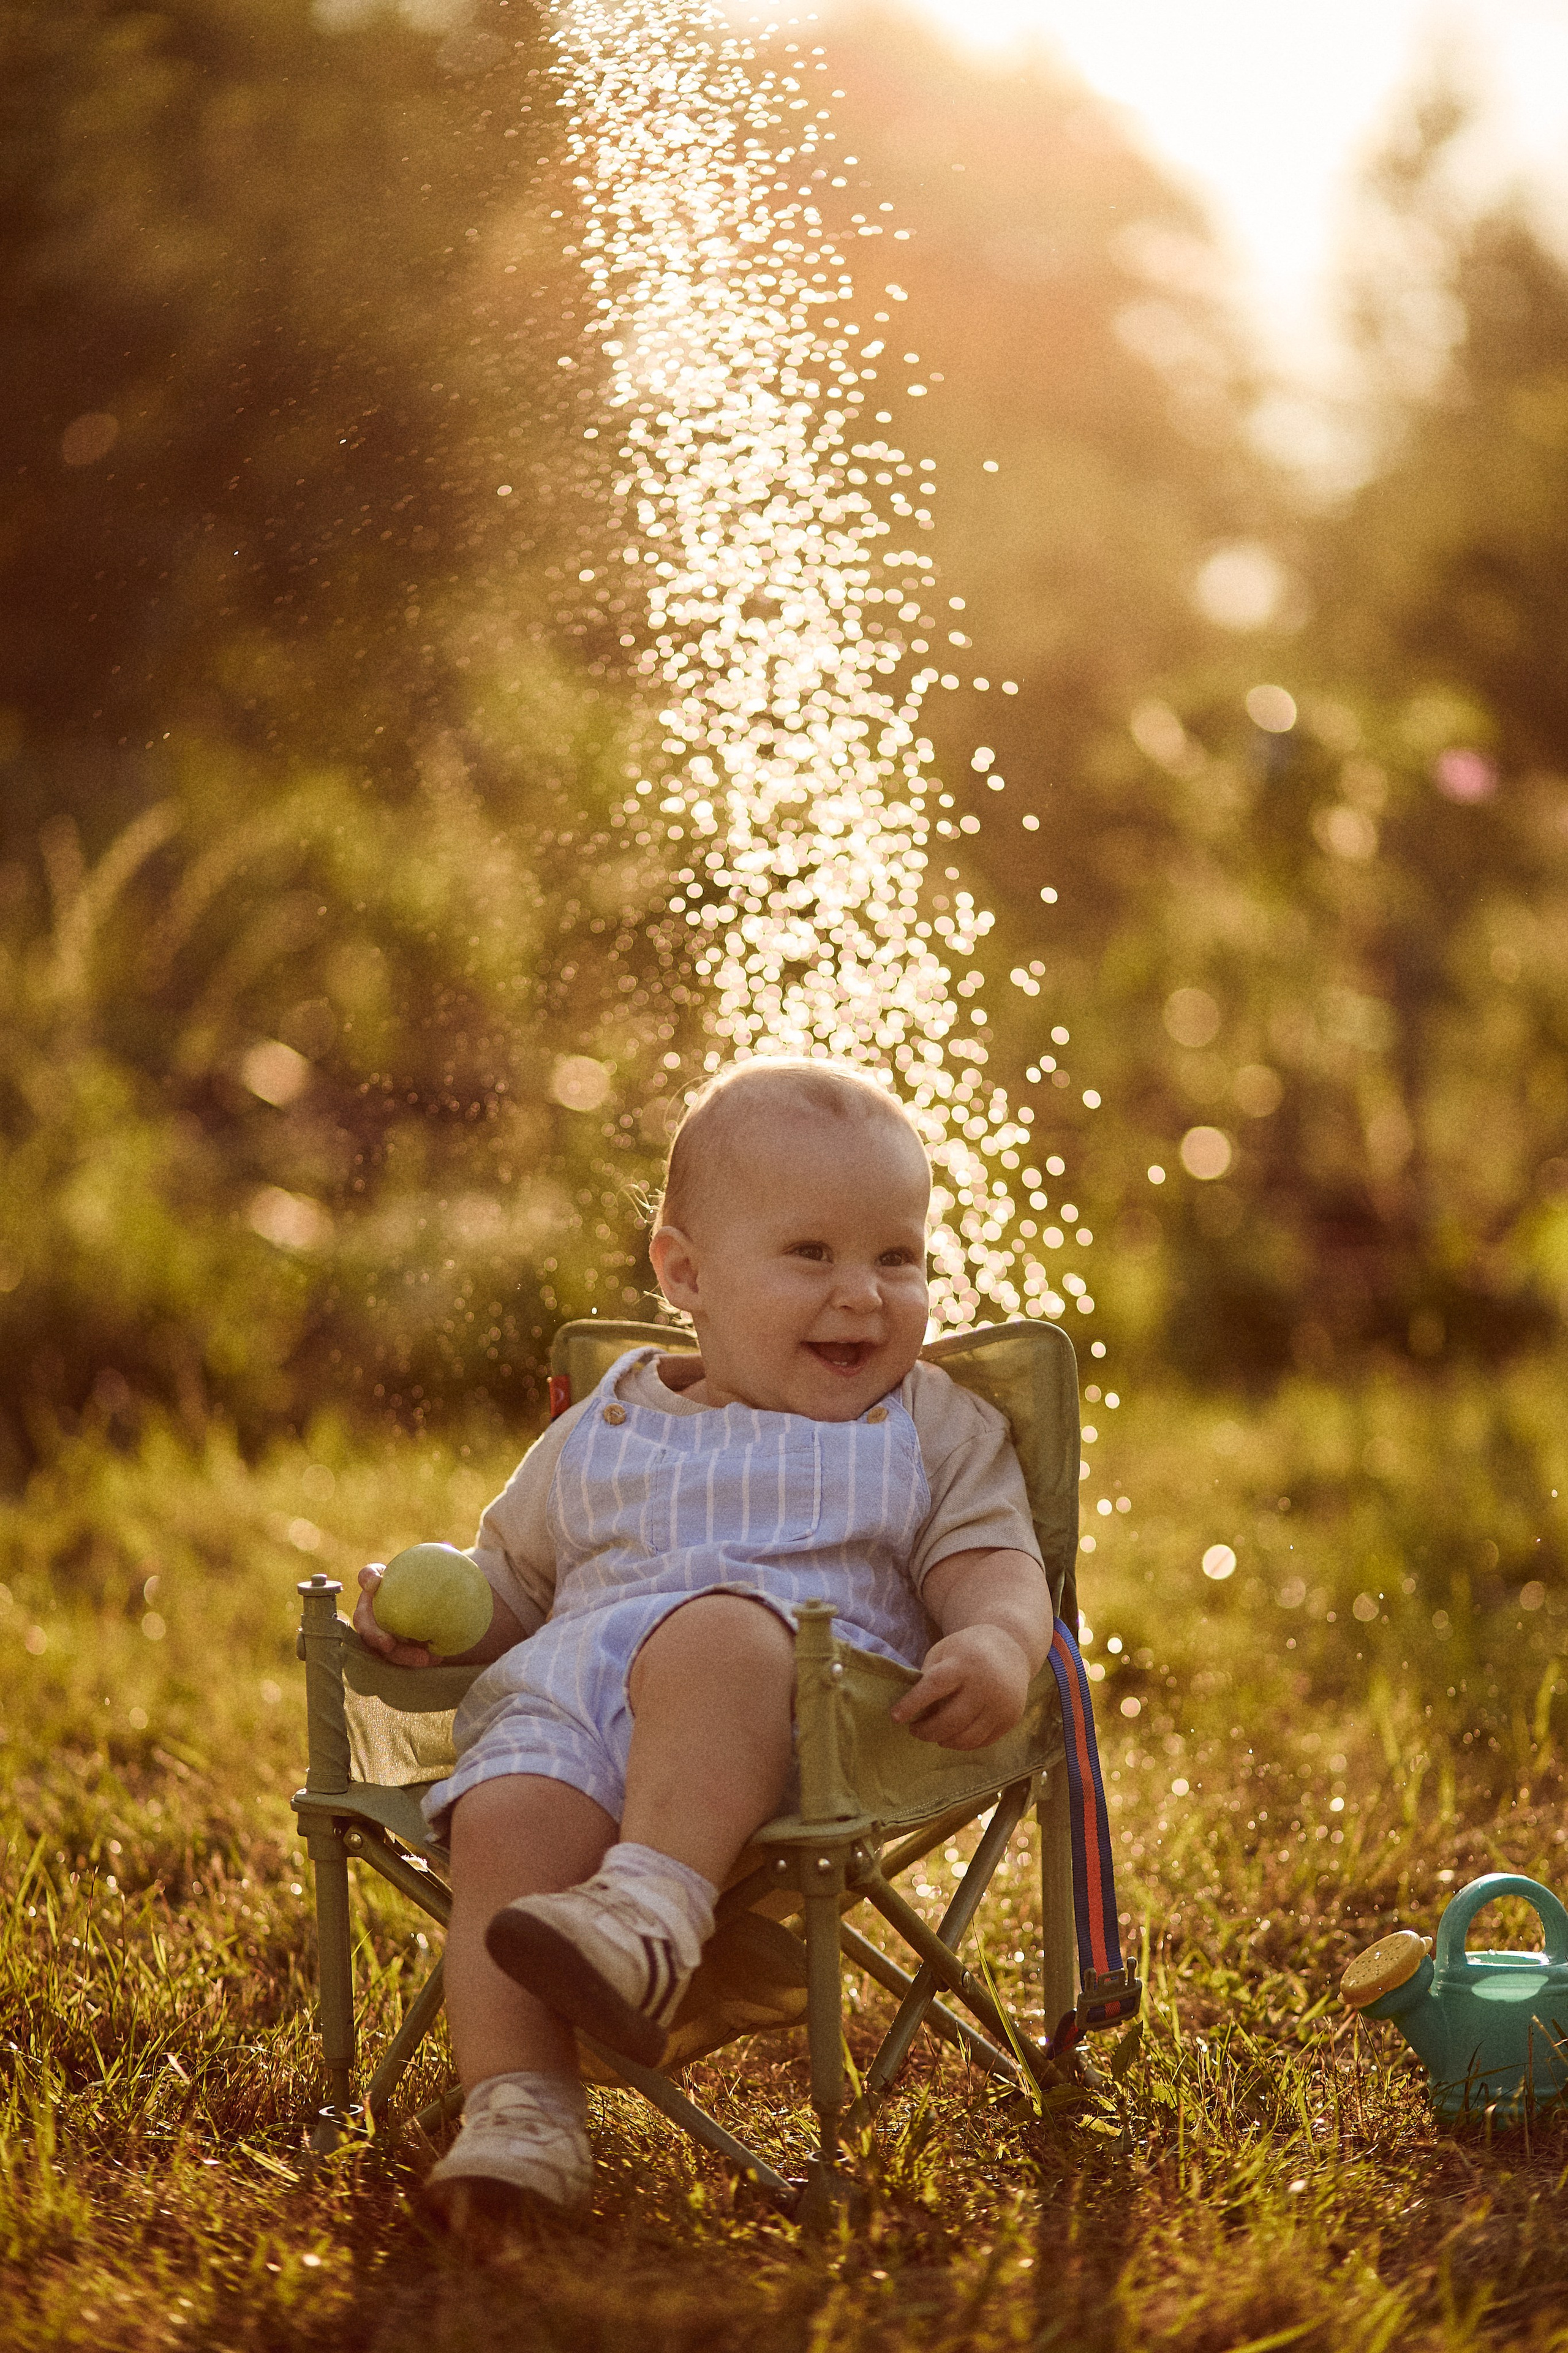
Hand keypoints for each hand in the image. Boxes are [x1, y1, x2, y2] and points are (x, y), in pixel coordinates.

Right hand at [352, 1563, 435, 1668]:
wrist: (441, 1608)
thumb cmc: (437, 1586)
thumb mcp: (441, 1575)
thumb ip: (442, 1569)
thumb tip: (454, 1554)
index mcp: (381, 1582)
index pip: (367, 1575)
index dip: (367, 1578)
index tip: (375, 1583)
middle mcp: (373, 1606)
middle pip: (362, 1619)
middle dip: (372, 1633)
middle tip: (388, 1645)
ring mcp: (378, 1627)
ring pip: (379, 1644)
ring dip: (399, 1654)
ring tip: (424, 1658)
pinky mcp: (389, 1645)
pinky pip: (395, 1655)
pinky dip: (412, 1659)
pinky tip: (434, 1658)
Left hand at [890, 1623, 1030, 1749]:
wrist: (1010, 1648)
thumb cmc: (967, 1651)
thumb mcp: (944, 1652)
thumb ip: (928, 1677)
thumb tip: (911, 1711)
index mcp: (964, 1663)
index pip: (934, 1686)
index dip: (912, 1703)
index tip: (895, 1717)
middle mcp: (986, 1685)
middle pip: (951, 1720)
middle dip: (927, 1731)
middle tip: (914, 1730)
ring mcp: (1002, 1704)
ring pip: (967, 1738)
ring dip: (944, 1741)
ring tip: (934, 1735)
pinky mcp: (1011, 1718)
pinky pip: (982, 1741)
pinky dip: (963, 1744)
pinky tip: (953, 1736)